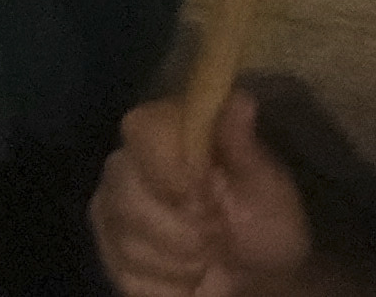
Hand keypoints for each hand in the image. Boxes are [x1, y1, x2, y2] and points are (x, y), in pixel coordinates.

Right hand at [94, 88, 328, 296]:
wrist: (261, 278)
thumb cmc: (265, 224)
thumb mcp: (267, 186)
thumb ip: (244, 145)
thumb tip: (239, 98)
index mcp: (167, 133)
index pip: (140, 128)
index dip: (170, 168)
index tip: (205, 197)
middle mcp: (127, 163)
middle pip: (125, 189)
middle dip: (180, 226)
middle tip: (216, 233)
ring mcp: (111, 209)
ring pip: (126, 236)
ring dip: (179, 259)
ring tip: (206, 255)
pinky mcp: (108, 252)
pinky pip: (124, 272)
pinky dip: (166, 284)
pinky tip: (187, 275)